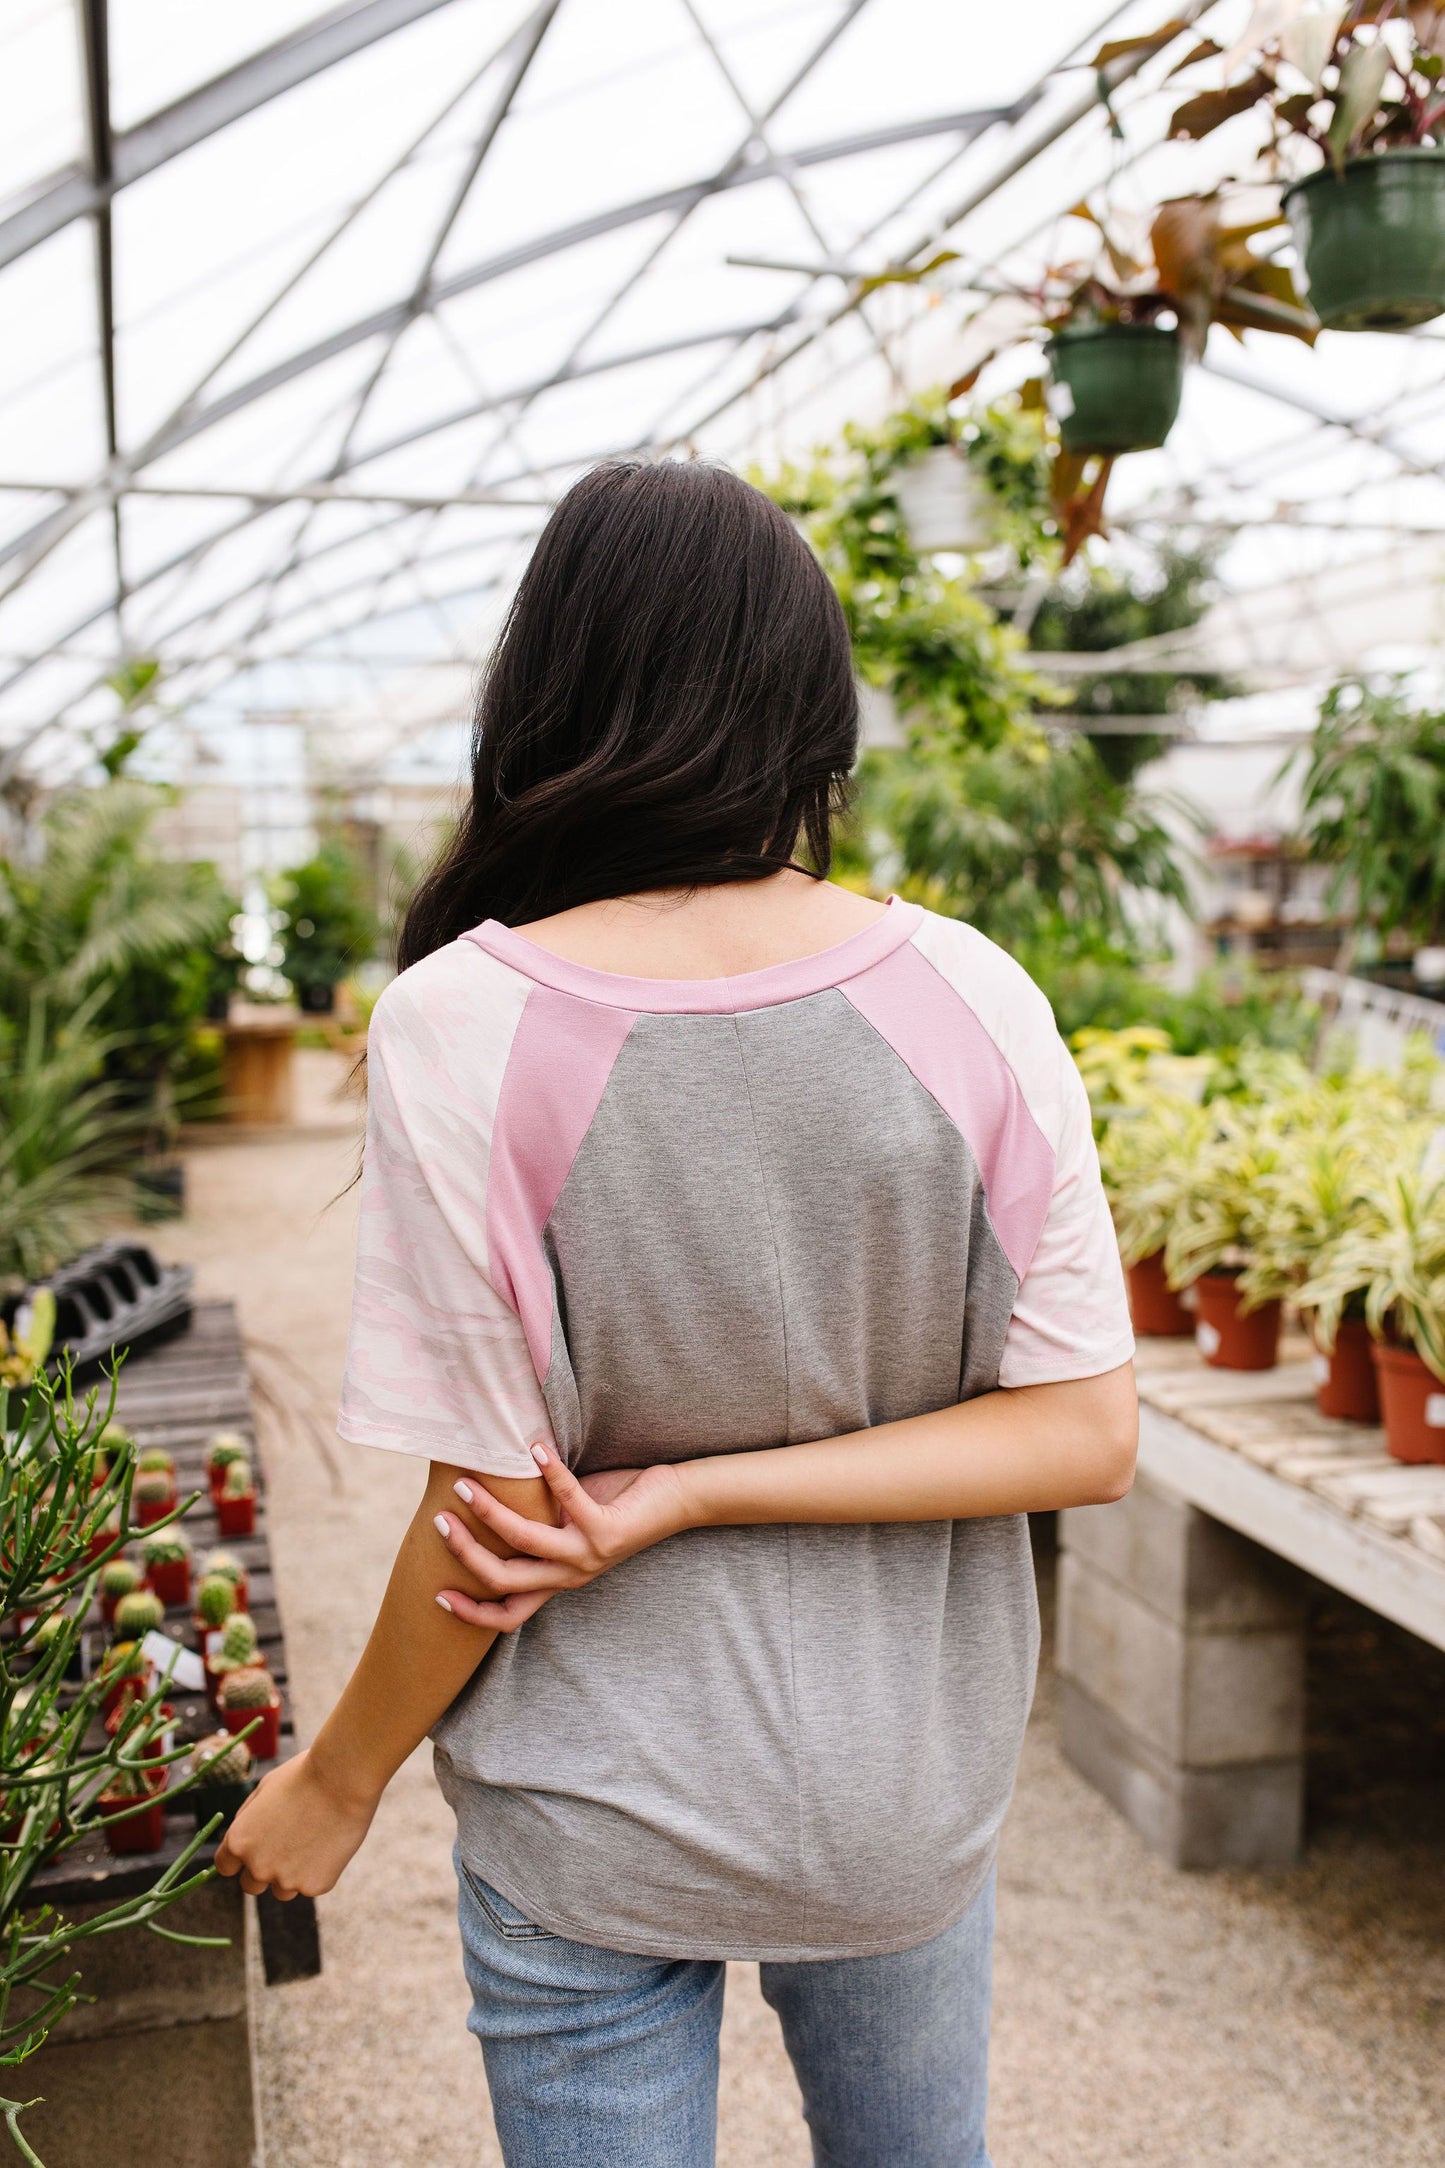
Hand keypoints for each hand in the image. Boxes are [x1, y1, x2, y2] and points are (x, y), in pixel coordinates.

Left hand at [215, 1746, 377, 1899]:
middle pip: (251, 1884)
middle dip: (265, 1869)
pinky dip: (320, 1869)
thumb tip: (242, 1840)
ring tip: (314, 1839)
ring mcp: (286, 1880)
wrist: (344, 1777)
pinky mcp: (315, 1886)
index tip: (256, 1847)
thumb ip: (247, 1820)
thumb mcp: (264, 1789)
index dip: (240, 1857)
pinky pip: (312, 1884)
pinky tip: (331, 1842)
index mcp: (239, 1842)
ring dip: (292, 1873)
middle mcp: (257, 1866)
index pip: (225, 1866)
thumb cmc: (305, 1775)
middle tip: (289, 1844)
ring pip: (283, 1889)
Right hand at [434, 1447, 693, 1630]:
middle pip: (505, 1579)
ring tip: (466, 1484)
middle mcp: (570, 1575)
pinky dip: (549, 1471)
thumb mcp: (568, 1524)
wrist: (678, 1503)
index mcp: (559, 1580)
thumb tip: (486, 1493)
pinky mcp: (607, 1528)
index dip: (472, 1613)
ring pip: (526, 1541)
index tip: (438, 1595)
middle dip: (465, 1553)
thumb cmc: (618, 1505)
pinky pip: (569, 1498)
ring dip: (490, 1513)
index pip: (509, 1615)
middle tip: (438, 1520)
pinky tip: (534, 1448)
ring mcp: (587, 1555)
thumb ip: (536, 1521)